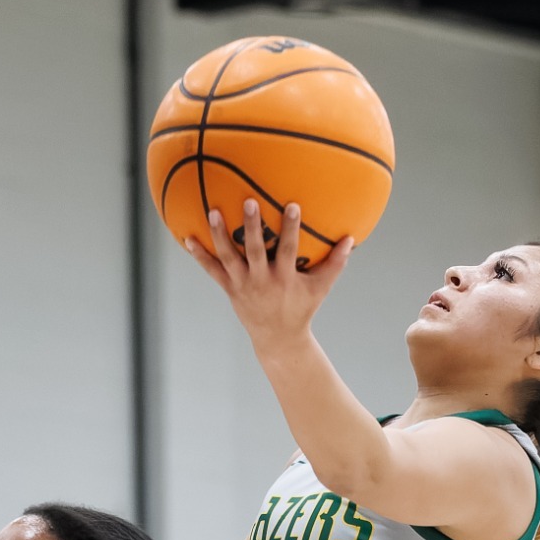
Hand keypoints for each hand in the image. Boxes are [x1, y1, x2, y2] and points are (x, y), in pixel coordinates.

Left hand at [185, 199, 352, 349]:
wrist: (278, 338)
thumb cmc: (302, 308)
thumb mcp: (320, 288)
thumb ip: (336, 263)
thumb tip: (352, 239)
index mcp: (285, 278)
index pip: (289, 249)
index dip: (291, 228)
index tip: (292, 205)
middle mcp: (262, 280)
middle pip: (255, 250)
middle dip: (251, 226)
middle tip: (248, 201)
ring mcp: (243, 285)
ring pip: (229, 257)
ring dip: (219, 235)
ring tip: (212, 211)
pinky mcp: (230, 289)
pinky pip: (212, 270)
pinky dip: (200, 255)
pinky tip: (187, 238)